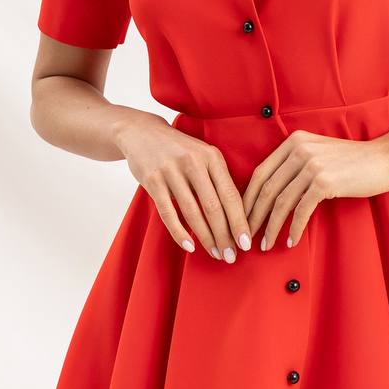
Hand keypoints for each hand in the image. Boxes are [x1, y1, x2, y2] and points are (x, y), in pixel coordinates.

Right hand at [115, 112, 251, 261]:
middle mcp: (193, 162)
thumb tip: (238, 216)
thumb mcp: (204, 155)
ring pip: (192, 212)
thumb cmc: (180, 150)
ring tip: (215, 253)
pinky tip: (189, 246)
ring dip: (205, 237)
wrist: (142, 133)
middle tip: (231, 256)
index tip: (246, 243)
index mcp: (212, 156)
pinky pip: (168, 212)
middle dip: (224, 235)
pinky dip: (179, 232)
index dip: (239, 221)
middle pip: (213, 206)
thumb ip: (219, 179)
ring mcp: (171, 171)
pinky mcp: (153, 180)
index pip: (230, 194)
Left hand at [242, 132, 388, 250]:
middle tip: (247, 237)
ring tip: (265, 244)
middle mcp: (299, 149)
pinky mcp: (325, 181)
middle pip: (267, 188)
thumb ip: (295, 164)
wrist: (386, 158)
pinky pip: (301, 210)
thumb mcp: (319, 153)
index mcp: (294, 141)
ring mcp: (312, 165)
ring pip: (281, 202)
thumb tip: (269, 194)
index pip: (260, 172)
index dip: (248, 199)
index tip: (242, 218)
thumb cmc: (353, 161)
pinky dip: (293, 228)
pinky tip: (290, 240)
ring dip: (271, 227)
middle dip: (254, 216)